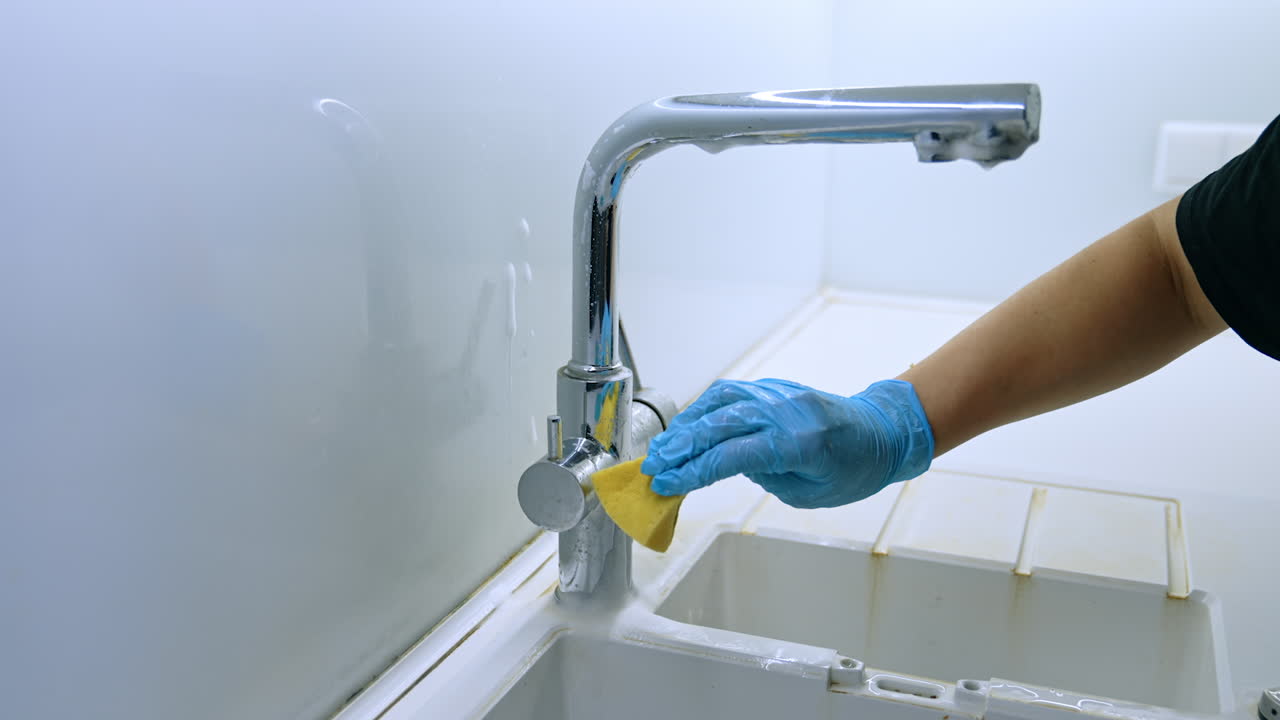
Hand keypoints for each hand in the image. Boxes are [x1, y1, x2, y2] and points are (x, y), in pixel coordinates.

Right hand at [640, 378, 933, 507]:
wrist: (880, 431)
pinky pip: (729, 393)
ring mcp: (778, 393)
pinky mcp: (773, 386)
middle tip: (652, 469)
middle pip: (719, 425)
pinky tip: (686, 426)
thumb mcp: (808, 491)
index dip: (694, 471)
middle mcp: (785, 411)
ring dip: (685, 425)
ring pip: (719, 402)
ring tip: (662, 450)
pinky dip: (703, 409)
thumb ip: (762, 475)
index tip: (667, 485)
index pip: (733, 455)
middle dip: (680, 448)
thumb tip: (720, 464)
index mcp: (799, 442)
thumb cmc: (852, 469)